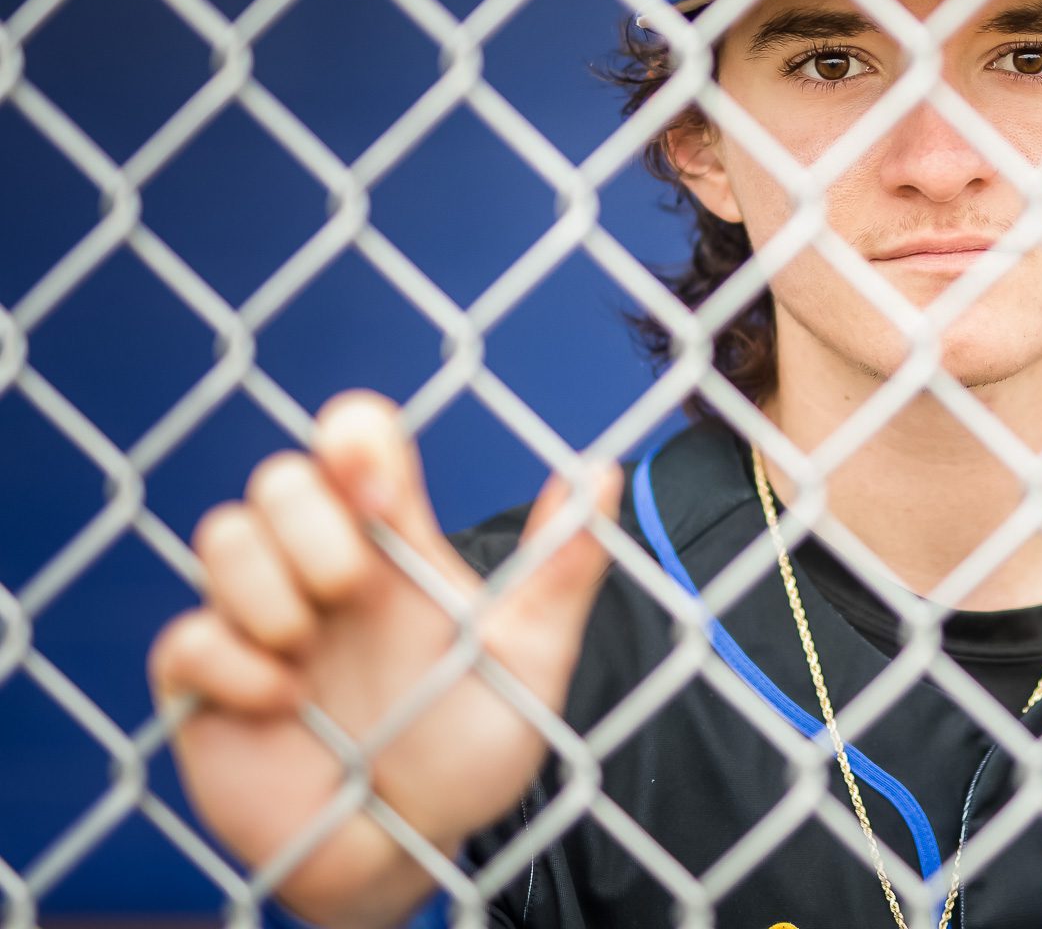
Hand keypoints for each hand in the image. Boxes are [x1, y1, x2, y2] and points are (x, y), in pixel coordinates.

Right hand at [148, 391, 614, 927]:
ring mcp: (259, 622)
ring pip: (223, 537)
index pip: (355, 439)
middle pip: (280, 478)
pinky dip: (228, 663)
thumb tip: (606, 470)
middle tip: (351, 590)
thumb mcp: (533, 660)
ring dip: (264, 589)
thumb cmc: (471, 750)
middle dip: (311, 523)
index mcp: (395, 546)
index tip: (384, 493)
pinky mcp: (208, 686)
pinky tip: (279, 705)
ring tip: (308, 656)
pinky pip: (186, 637)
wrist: (412, 852)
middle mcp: (320, 568)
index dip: (355, 438)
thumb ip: (564, 568)